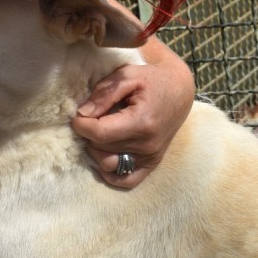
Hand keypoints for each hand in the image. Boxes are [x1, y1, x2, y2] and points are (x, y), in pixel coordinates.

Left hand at [71, 38, 193, 187]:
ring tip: (101, 134)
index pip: (99, 134)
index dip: (81, 125)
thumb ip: (103, 94)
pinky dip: (111, 173)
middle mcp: (147, 145)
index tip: (78, 116)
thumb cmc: (153, 80)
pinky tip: (106, 155)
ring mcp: (150, 157)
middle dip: (90, 134)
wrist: (179, 90)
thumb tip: (83, 114)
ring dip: (97, 151)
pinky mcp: (152, 163)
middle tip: (93, 119)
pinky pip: (127, 181)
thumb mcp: (127, 76)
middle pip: (102, 148)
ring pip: (108, 164)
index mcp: (141, 122)